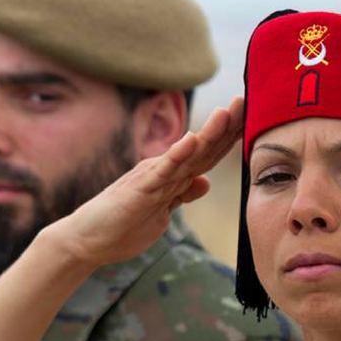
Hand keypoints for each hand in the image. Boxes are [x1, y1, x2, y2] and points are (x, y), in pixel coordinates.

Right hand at [49, 97, 244, 267]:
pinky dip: (177, 155)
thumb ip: (181, 195)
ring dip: (208, 133)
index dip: (231, 137)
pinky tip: (191, 140)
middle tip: (248, 100)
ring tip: (227, 112)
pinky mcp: (139, 190)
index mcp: (171, 176)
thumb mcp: (161, 213)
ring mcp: (152, 179)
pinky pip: (161, 171)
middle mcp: (163, 171)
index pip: (208, 155)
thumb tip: (205, 182)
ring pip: (186, 154)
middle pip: (203, 148)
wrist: (87, 239)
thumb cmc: (121, 226)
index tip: (254, 118)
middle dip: (227, 126)